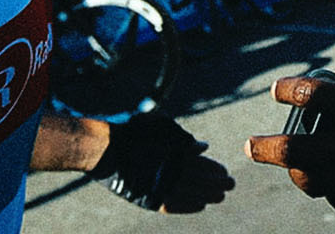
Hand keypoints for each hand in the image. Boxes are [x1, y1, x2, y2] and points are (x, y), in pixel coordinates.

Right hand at [89, 112, 233, 211]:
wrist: (104, 149)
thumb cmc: (132, 133)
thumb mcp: (161, 128)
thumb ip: (183, 138)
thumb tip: (204, 146)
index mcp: (176, 153)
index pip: (201, 165)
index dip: (214, 170)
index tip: (225, 172)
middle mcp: (170, 172)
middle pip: (200, 182)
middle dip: (216, 184)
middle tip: (230, 186)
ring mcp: (160, 187)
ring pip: (190, 195)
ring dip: (206, 196)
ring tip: (218, 197)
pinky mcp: (148, 199)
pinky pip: (173, 206)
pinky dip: (188, 206)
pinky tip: (200, 205)